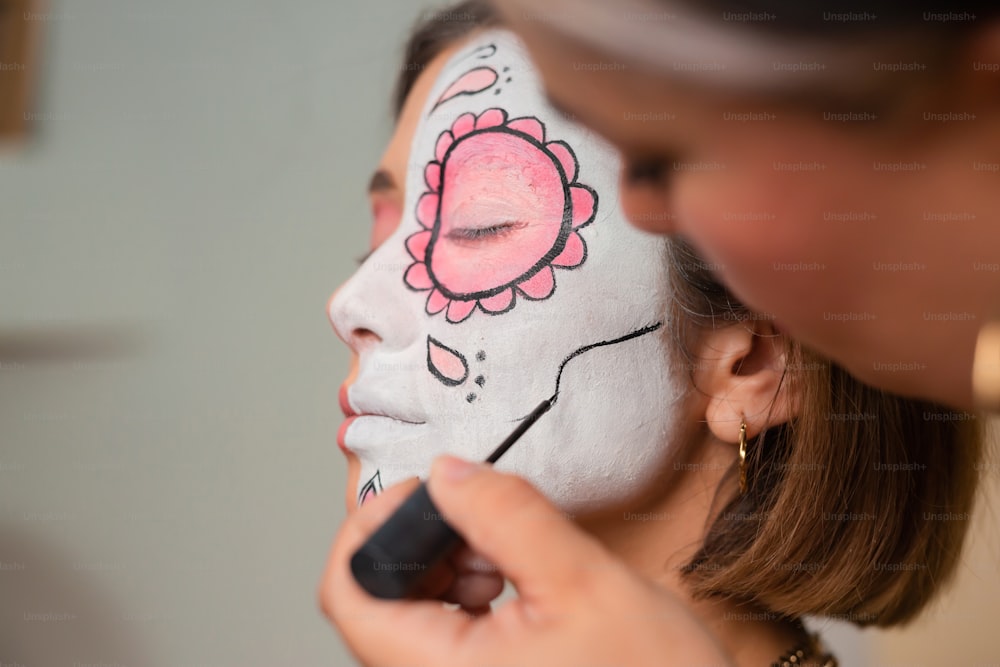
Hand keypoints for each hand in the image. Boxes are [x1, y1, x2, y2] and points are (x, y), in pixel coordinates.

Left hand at [319, 456, 730, 666]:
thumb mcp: (582, 581)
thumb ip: (507, 516)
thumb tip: (448, 472)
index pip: (347, 595)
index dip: (368, 528)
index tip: (417, 491)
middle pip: (374, 604)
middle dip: (417, 545)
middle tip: (474, 523)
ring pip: (407, 620)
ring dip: (442, 571)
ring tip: (501, 559)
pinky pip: (439, 642)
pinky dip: (461, 601)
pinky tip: (507, 588)